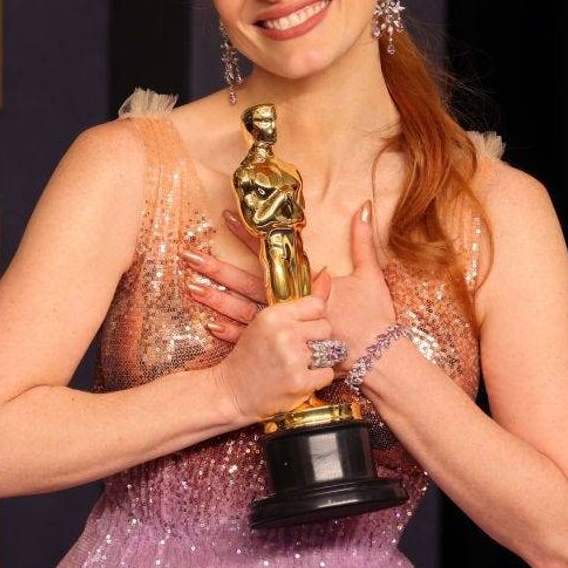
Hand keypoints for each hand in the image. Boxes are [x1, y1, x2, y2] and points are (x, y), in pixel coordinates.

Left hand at [183, 202, 396, 371]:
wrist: (377, 359)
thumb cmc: (374, 318)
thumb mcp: (370, 275)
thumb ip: (363, 240)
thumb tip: (364, 207)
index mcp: (304, 283)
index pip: (270, 252)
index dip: (248, 235)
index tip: (226, 218)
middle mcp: (288, 304)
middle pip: (246, 282)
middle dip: (217, 269)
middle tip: (190, 257)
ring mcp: (283, 328)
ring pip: (242, 310)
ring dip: (216, 299)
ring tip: (192, 287)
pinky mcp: (284, 349)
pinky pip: (251, 340)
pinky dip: (230, 334)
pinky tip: (210, 325)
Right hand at [210, 271, 335, 421]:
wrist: (231, 391)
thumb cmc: (251, 355)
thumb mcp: (267, 322)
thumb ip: (298, 304)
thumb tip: (327, 275)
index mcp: (274, 314)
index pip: (316, 305)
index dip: (313, 318)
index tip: (302, 329)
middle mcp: (284, 333)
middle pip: (325, 327)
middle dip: (316, 340)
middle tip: (297, 350)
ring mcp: (293, 358)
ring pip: (328, 351)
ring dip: (317, 360)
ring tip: (296, 365)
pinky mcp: (299, 382)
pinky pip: (327, 374)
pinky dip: (317, 378)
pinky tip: (299, 378)